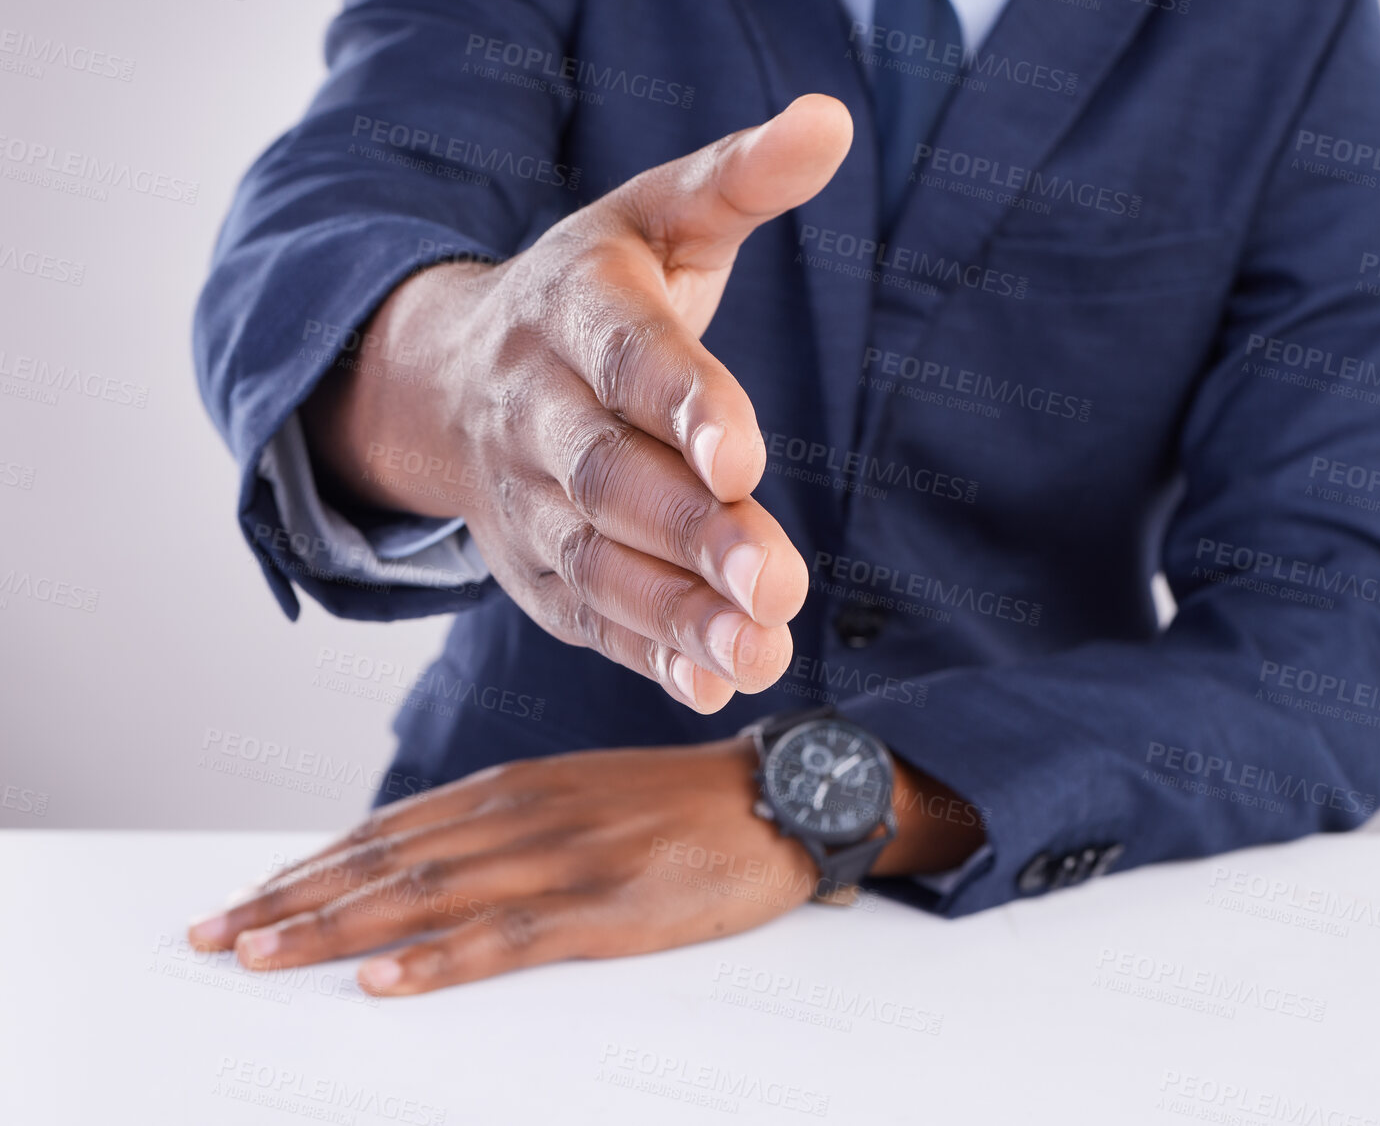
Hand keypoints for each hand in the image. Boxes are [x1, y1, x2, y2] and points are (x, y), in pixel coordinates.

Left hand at [187, 742, 985, 995]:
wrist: (775, 798)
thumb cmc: (677, 805)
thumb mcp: (578, 795)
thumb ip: (502, 823)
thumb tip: (420, 859)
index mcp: (513, 789)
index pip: (385, 831)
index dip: (308, 869)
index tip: (242, 900)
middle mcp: (521, 815)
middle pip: (384, 863)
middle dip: (291, 902)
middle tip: (213, 936)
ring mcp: (562, 859)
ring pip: (425, 897)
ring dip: (334, 928)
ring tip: (260, 954)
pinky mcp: (606, 907)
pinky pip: (506, 940)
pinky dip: (438, 961)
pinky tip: (386, 980)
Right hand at [303, 96, 854, 712]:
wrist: (453, 375)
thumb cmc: (591, 291)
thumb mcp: (655, 215)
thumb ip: (741, 179)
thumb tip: (830, 121)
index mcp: (572, 307)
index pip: (624, 357)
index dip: (680, 403)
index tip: (743, 454)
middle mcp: (535, 408)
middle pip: (607, 476)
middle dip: (691, 531)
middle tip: (777, 579)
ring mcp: (527, 501)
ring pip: (595, 560)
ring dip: (677, 612)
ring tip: (760, 651)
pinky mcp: (538, 569)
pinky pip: (587, 616)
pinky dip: (647, 654)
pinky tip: (711, 681)